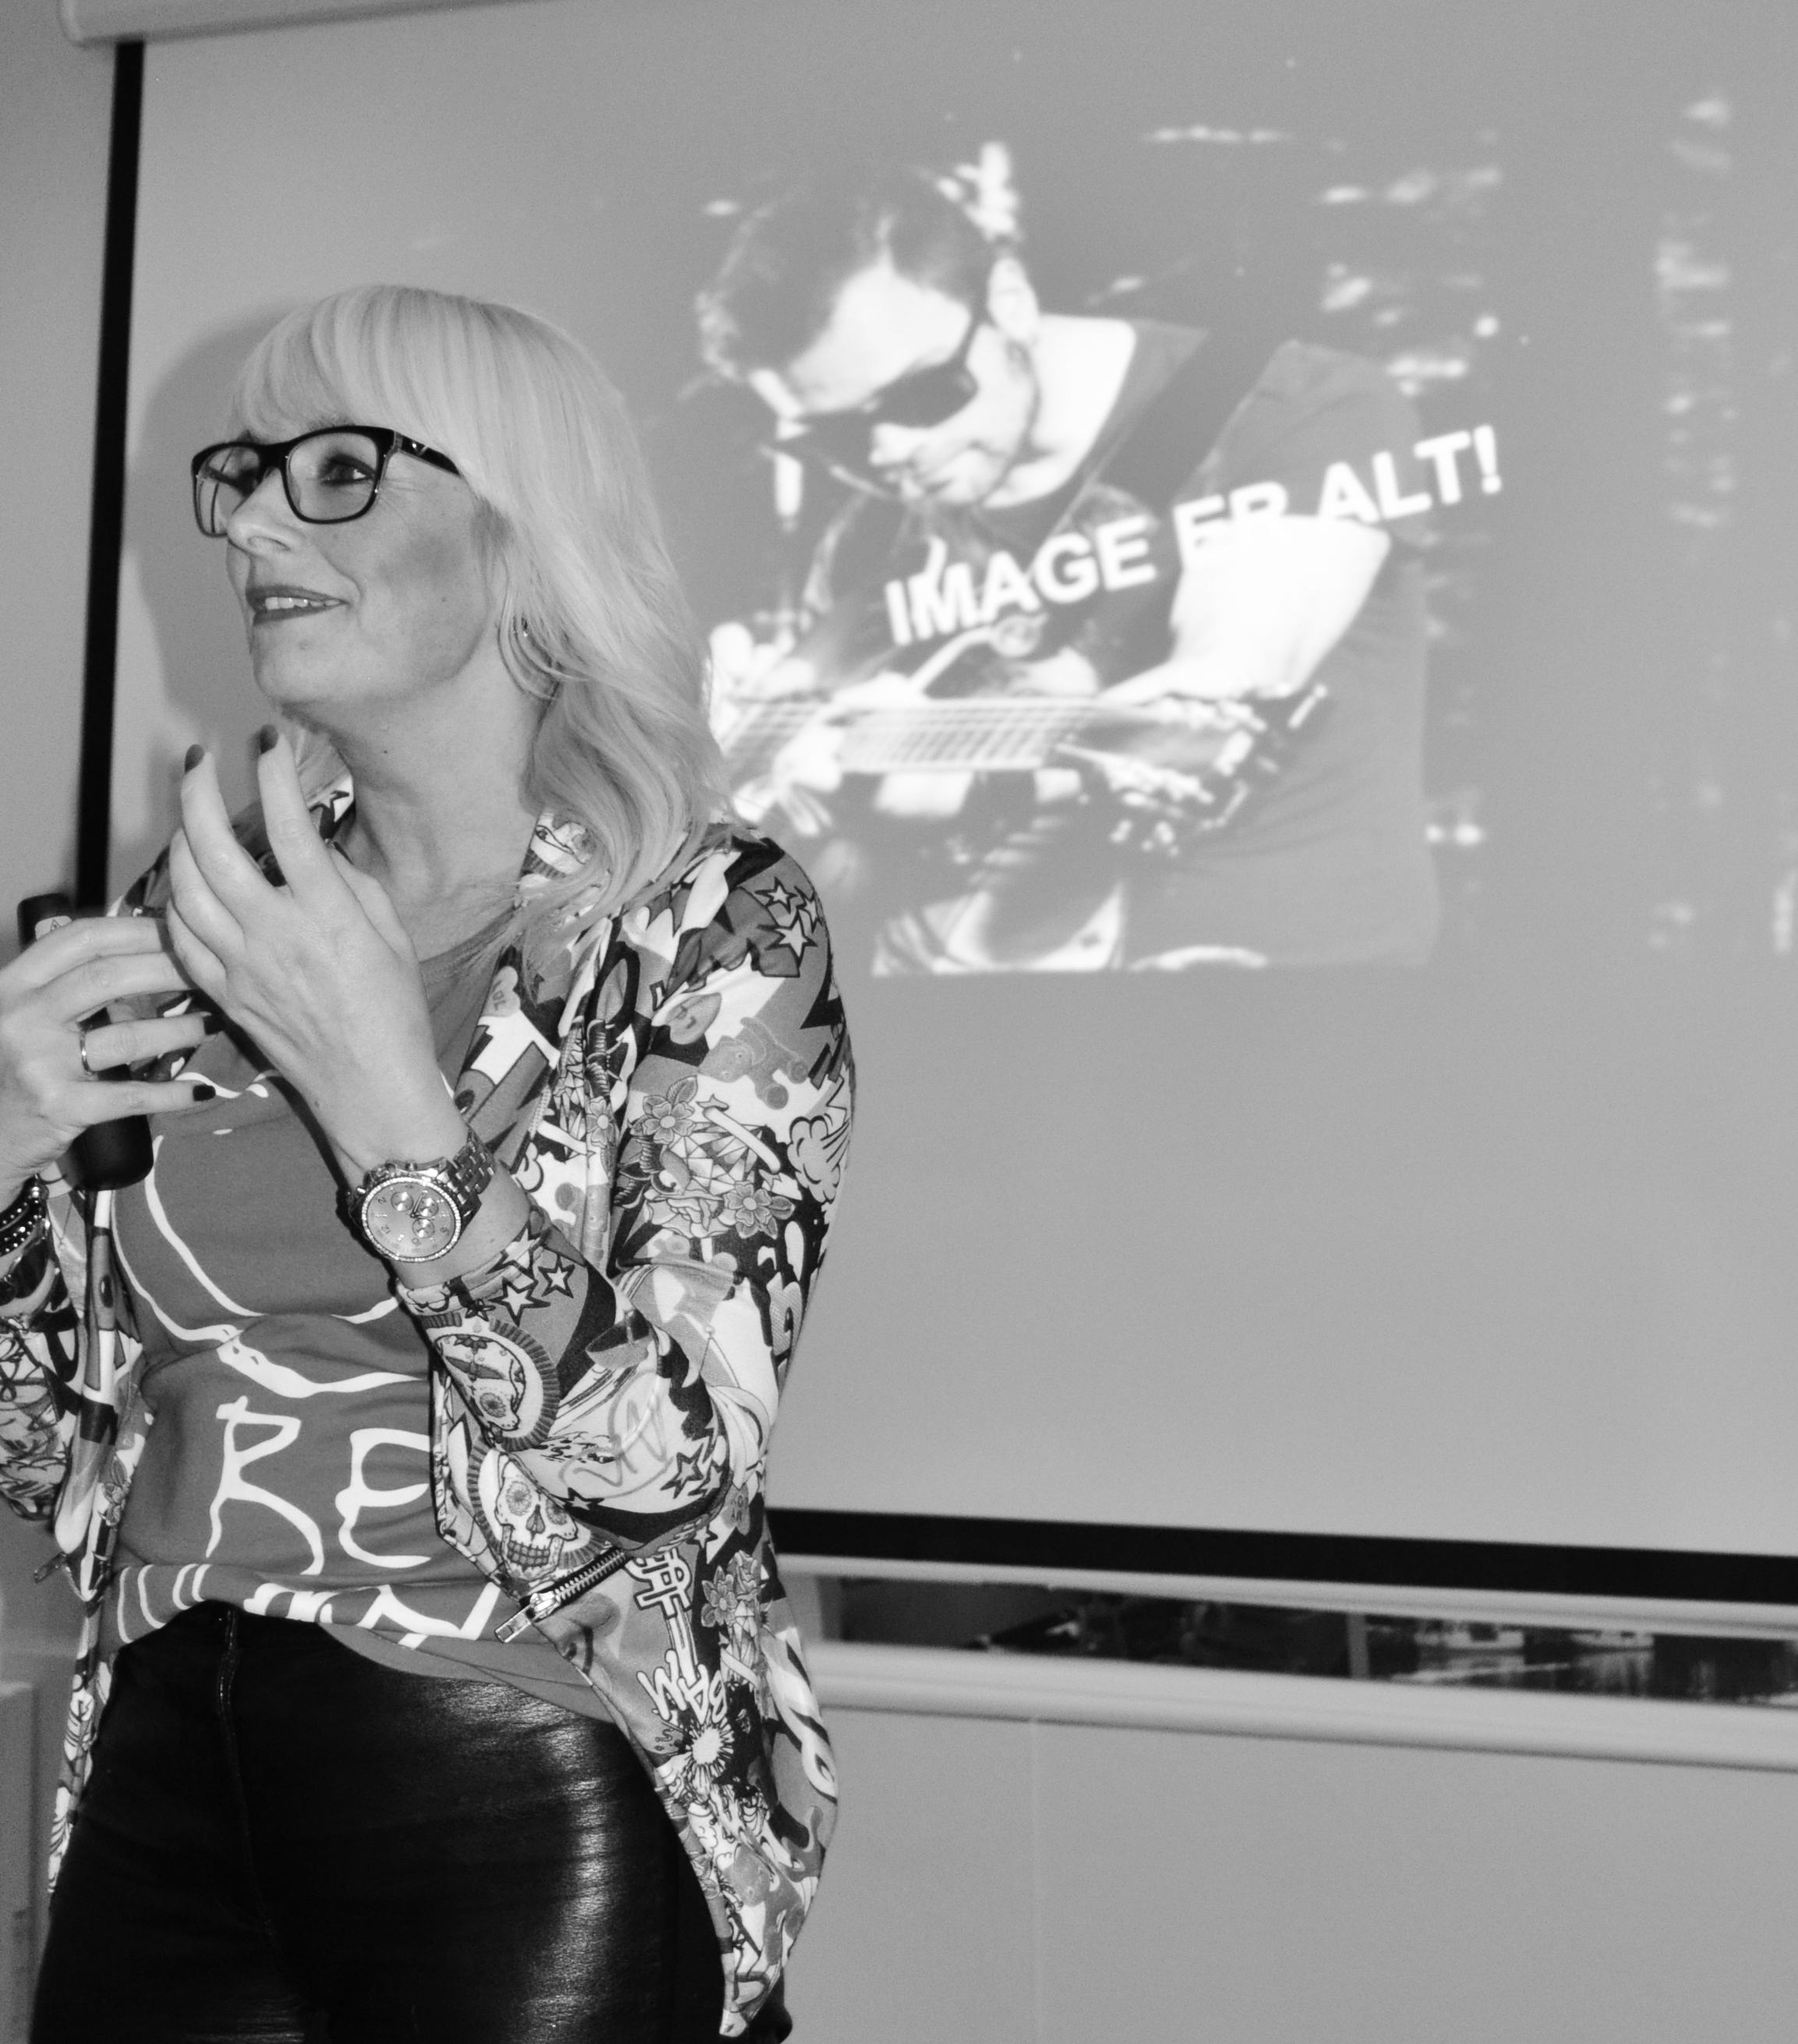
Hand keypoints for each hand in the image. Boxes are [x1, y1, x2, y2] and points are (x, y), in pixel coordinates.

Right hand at [0, 916, 210, 1202]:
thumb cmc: (12, 1068)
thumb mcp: (25, 1015)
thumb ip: (67, 987)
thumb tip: (146, 958)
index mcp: (14, 985)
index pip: (81, 940)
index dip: (136, 930)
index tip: (178, 931)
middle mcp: (22, 1017)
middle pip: (109, 978)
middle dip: (169, 970)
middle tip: (208, 975)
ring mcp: (40, 1063)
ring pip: (128, 1036)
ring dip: (182, 1029)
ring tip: (213, 1023)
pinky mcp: (60, 1106)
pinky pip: (131, 1096)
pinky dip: (172, 1093)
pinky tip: (201, 1090)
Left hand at [165, 734, 465, 1176]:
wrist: (370, 1087)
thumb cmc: (394, 1013)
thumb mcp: (392, 936)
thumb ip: (351, 883)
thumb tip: (315, 847)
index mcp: (328, 915)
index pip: (288, 824)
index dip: (272, 772)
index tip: (269, 742)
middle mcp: (275, 933)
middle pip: (212, 844)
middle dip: (199, 789)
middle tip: (204, 761)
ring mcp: (240, 964)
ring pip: (184, 884)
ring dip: (179, 837)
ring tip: (190, 814)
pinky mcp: (222, 991)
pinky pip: (181, 934)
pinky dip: (176, 897)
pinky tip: (188, 879)